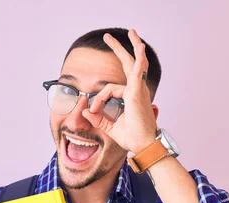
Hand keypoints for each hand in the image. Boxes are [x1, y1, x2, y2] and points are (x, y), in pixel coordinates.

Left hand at [82, 29, 157, 153]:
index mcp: (131, 97)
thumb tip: (85, 111)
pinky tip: (140, 47)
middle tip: (108, 37)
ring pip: (134, 63)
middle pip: (128, 64)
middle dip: (119, 49)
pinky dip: (139, 59)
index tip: (92, 111)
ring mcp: (138, 90)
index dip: (98, 99)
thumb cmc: (132, 137)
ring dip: (131, 47)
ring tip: (131, 32)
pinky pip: (136, 72)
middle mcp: (136, 90)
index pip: (110, 89)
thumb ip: (98, 118)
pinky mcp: (137, 92)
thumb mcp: (110, 127)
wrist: (143, 145)